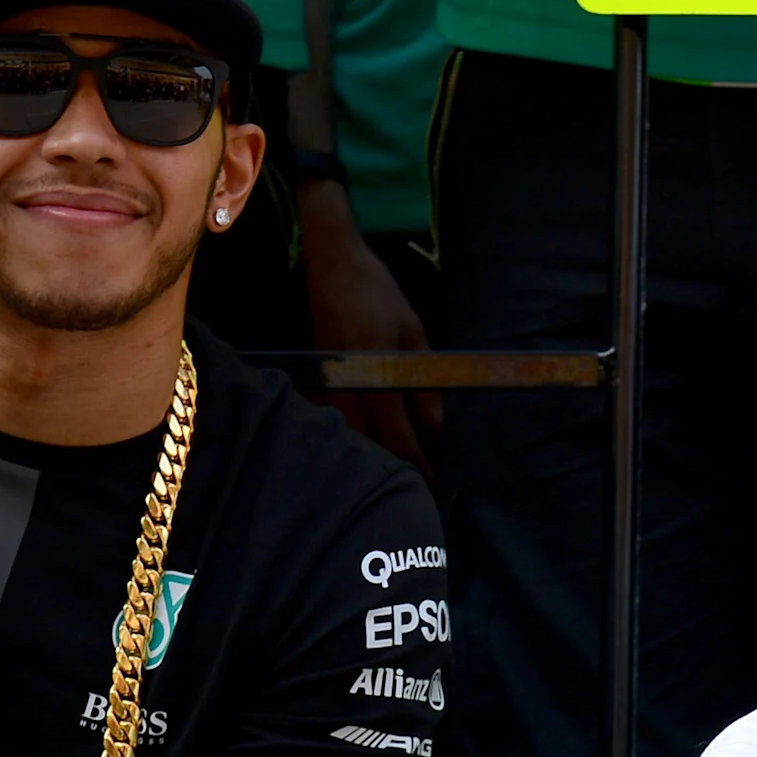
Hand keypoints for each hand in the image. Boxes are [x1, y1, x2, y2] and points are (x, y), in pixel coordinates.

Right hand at [301, 180, 441, 474]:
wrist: (332, 266)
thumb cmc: (378, 294)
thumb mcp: (413, 333)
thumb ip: (424, 381)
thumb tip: (439, 427)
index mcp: (375, 373)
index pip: (397, 433)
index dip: (417, 463)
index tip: (433, 484)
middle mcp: (347, 385)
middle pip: (368, 444)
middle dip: (393, 468)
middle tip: (416, 490)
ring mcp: (327, 384)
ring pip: (348, 437)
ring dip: (371, 457)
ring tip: (394, 474)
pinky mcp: (317, 380)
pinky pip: (334, 421)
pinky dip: (352, 438)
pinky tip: (367, 447)